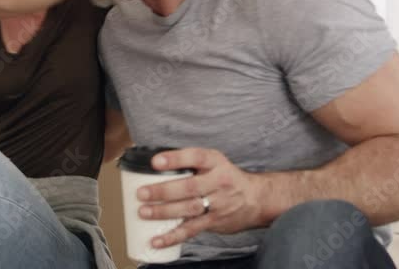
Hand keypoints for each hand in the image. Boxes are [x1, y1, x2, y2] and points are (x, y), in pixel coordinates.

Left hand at [136, 147, 266, 248]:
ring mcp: (217, 204)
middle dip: (163, 191)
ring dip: (164, 212)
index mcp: (215, 162)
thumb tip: (151, 164)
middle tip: (141, 193)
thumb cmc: (226, 178)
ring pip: (189, 209)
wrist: (257, 199)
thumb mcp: (214, 162)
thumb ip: (190, 162)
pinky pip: (192, 230)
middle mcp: (218, 182)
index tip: (155, 161)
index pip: (195, 157)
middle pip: (189, 187)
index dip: (175, 159)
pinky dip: (173, 236)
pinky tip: (157, 240)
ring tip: (144, 212)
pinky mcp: (214, 222)